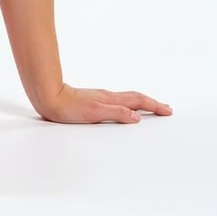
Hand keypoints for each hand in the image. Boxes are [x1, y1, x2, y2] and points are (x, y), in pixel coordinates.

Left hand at [36, 82, 172, 123]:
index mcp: (111, 100)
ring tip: (150, 107)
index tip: (168, 110)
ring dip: (141, 102)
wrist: (48, 97)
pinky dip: (128, 103)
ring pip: (126, 98)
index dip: (154, 106)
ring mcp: (100, 97)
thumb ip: (116, 113)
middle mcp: (107, 97)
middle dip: (152, 103)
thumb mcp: (95, 113)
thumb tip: (138, 118)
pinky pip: (117, 101)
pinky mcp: (93, 100)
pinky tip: (124, 107)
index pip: (138, 102)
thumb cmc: (69, 107)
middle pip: (135, 98)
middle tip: (166, 108)